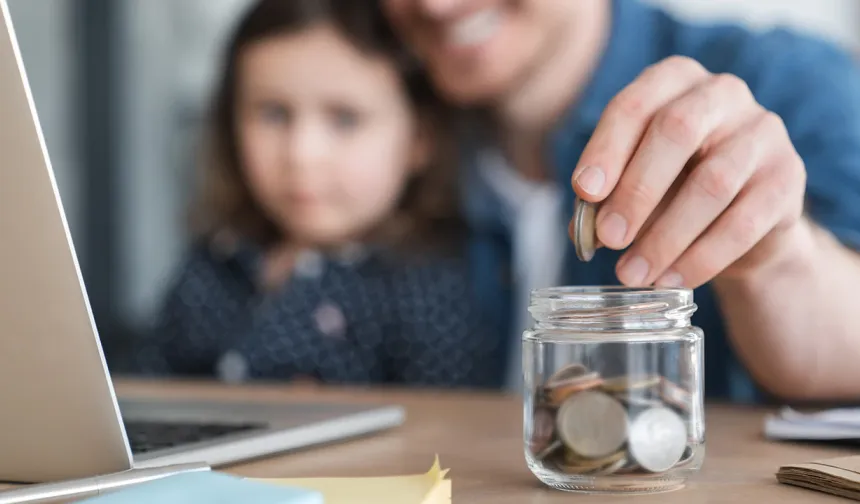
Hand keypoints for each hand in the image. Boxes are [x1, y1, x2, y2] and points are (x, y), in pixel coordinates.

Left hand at [569, 56, 807, 288]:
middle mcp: (722, 93)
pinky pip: (744, 221)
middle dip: (637, 190)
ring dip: (666, 235)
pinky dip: (702, 257)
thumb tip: (582, 229)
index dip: (606, 149)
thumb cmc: (671, 190)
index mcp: (674, 81)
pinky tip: (672, 280)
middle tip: (608, 238)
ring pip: (713, 182)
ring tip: (632, 273)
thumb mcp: (632, 187)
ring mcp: (763, 132)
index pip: (635, 105)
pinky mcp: (789, 177)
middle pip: (677, 131)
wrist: (741, 223)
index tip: (584, 192)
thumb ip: (604, 200)